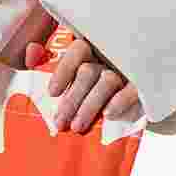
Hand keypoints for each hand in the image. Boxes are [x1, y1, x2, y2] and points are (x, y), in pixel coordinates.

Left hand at [24, 35, 142, 132]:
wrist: (135, 103)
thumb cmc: (95, 87)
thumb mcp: (71, 74)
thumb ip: (46, 60)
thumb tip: (31, 51)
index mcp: (93, 48)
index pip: (77, 50)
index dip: (63, 71)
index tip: (51, 93)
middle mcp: (110, 55)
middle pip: (88, 72)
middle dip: (72, 99)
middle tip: (60, 122)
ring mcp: (128, 68)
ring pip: (107, 82)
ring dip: (90, 105)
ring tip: (78, 127)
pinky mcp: (144, 83)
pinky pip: (133, 90)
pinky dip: (120, 101)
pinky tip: (108, 115)